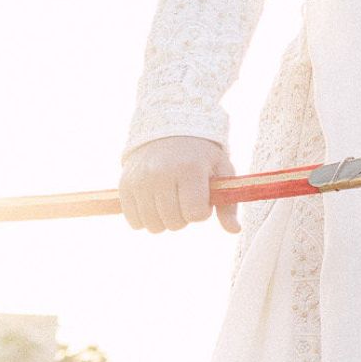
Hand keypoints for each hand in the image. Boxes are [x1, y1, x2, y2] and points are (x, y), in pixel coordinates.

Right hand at [119, 136, 238, 234]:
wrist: (167, 130)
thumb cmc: (200, 155)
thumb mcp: (221, 170)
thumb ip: (228, 202)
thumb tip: (235, 231)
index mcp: (189, 169)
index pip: (196, 214)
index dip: (202, 211)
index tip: (202, 198)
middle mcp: (161, 174)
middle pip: (175, 223)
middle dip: (184, 217)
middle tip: (185, 198)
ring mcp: (140, 181)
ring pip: (154, 226)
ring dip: (165, 220)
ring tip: (170, 201)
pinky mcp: (124, 186)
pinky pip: (134, 222)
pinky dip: (145, 219)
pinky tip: (154, 204)